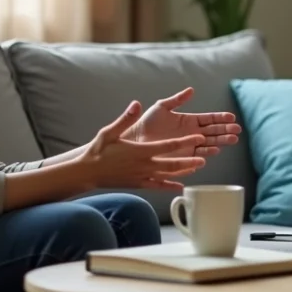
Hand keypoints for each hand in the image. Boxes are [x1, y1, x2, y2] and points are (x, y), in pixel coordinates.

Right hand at [77, 101, 207, 189]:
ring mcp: (142, 176)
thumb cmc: (98, 151)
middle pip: (172, 163)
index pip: (168, 146)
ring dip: (183, 171)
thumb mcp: (109, 132)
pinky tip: (180, 187)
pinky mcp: (138, 184)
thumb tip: (136, 104)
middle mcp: (144, 165)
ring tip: (197, 168)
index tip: (198, 138)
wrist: (87, 173)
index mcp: (140, 151)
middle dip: (190, 160)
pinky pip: (157, 185)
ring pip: (168, 175)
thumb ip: (125, 118)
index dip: (185, 142)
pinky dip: (169, 186)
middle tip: (205, 157)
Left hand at [121, 87, 240, 158]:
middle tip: (237, 130)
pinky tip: (215, 150)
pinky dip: (207, 152)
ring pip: (209, 143)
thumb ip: (177, 100)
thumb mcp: (162, 107)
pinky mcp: (183, 156)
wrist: (136, 139)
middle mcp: (192, 133)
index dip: (221, 118)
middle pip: (213, 132)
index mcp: (190, 120)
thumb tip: (192, 90)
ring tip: (232, 139)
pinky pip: (198, 154)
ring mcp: (189, 145)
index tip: (232, 117)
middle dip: (226, 130)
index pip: (209, 119)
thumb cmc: (147, 122)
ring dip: (221, 141)